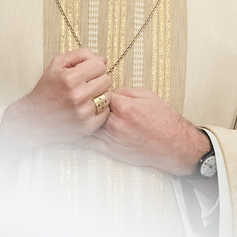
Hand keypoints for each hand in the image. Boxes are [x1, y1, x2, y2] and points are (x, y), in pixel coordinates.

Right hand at [0, 48, 110, 159]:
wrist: (34, 117)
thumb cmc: (46, 90)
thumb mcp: (57, 64)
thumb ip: (80, 55)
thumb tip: (103, 59)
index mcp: (70, 79)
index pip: (99, 65)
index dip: (94, 65)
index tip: (87, 71)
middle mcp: (77, 96)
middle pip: (106, 80)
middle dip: (98, 79)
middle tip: (87, 83)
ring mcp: (83, 113)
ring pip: (108, 96)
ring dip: (100, 93)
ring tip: (87, 94)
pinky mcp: (87, 126)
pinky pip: (105, 112)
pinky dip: (99, 108)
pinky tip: (88, 106)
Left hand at [76, 87, 209, 175]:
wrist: (174, 146)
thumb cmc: (164, 121)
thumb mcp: (147, 96)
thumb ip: (125, 92)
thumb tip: (109, 90)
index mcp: (125, 107)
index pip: (100, 93)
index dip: (94, 88)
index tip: (91, 84)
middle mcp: (116, 124)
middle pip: (90, 110)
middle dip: (82, 103)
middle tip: (70, 96)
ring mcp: (113, 139)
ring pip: (86, 127)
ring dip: (75, 120)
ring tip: (62, 113)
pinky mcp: (112, 151)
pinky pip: (89, 144)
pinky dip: (78, 137)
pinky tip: (70, 132)